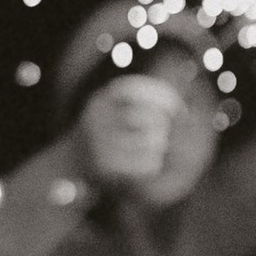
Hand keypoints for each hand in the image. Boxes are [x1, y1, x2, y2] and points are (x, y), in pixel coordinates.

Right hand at [76, 74, 179, 192]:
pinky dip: (153, 165)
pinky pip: (148, 163)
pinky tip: (144, 165)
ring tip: (151, 151)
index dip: (165, 98)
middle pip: (152, 117)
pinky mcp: (105, 166)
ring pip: (154, 141)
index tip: (178, 109)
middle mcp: (98, 117)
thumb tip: (185, 112)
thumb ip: (146, 105)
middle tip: (160, 135)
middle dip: (164, 127)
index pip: (139, 90)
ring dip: (160, 147)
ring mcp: (99, 142)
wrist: (69, 163)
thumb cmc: (106, 134)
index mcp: (102, 99)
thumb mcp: (117, 110)